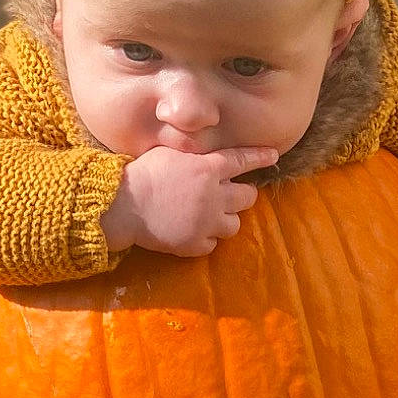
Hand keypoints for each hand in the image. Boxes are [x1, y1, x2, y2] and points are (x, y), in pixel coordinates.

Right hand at [102, 145, 277, 256]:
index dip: (261, 157)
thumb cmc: (142, 173)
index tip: (274, 156)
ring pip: (234, 225)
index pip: (243, 160)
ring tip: (210, 216)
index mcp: (208, 169)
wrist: (124, 205)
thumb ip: (194, 154)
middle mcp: (214, 196)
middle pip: (247, 197)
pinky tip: (191, 231)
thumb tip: (207, 153)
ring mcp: (206, 222)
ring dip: (226, 219)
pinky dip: (205, 239)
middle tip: (230, 194)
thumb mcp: (171, 152)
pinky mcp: (195, 244)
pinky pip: (212, 244)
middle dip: (243, 194)